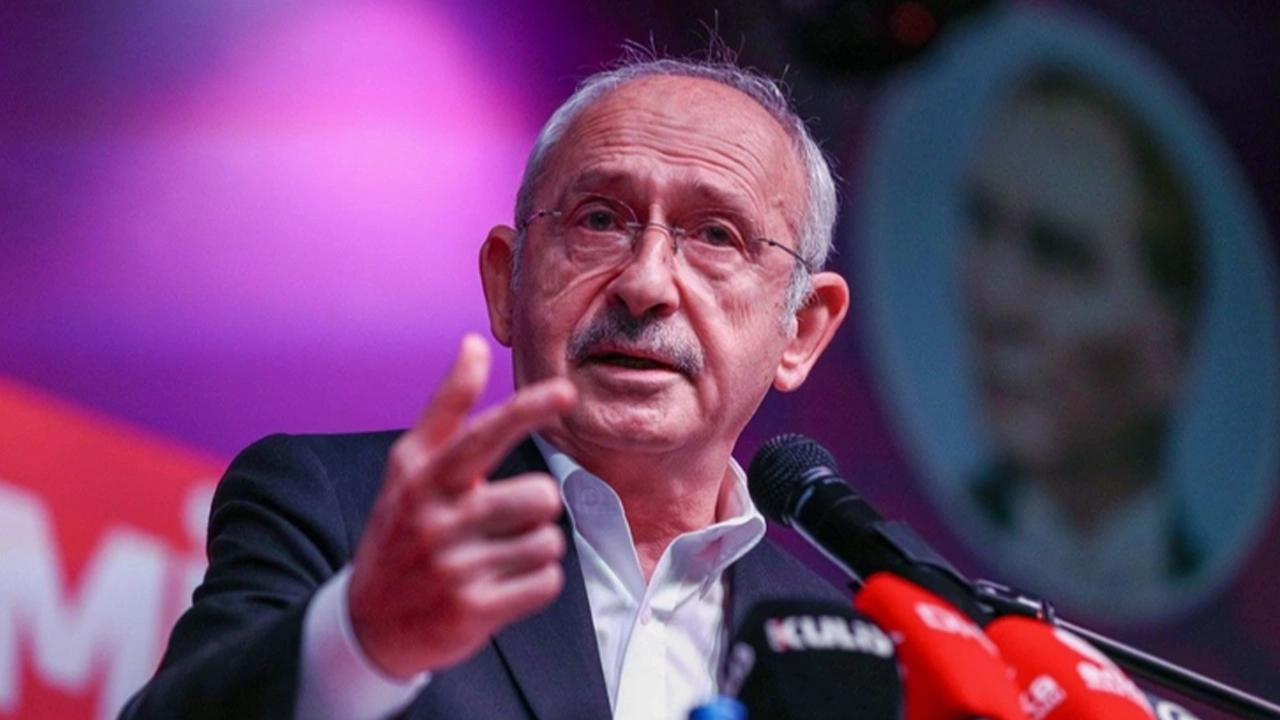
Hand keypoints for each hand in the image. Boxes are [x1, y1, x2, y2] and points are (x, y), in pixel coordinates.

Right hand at [347, 333, 576, 678]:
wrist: (368, 624)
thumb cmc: (404, 530)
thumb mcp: (410, 468)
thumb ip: (448, 407)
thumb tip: (474, 343)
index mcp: (423, 477)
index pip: (483, 434)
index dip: (527, 410)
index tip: (566, 392)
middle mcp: (436, 519)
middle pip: (540, 496)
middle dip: (537, 506)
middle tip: (502, 520)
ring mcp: (454, 567)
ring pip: (548, 541)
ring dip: (534, 548)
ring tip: (496, 556)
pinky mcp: (473, 611)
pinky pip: (546, 582)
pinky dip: (534, 584)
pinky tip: (500, 587)